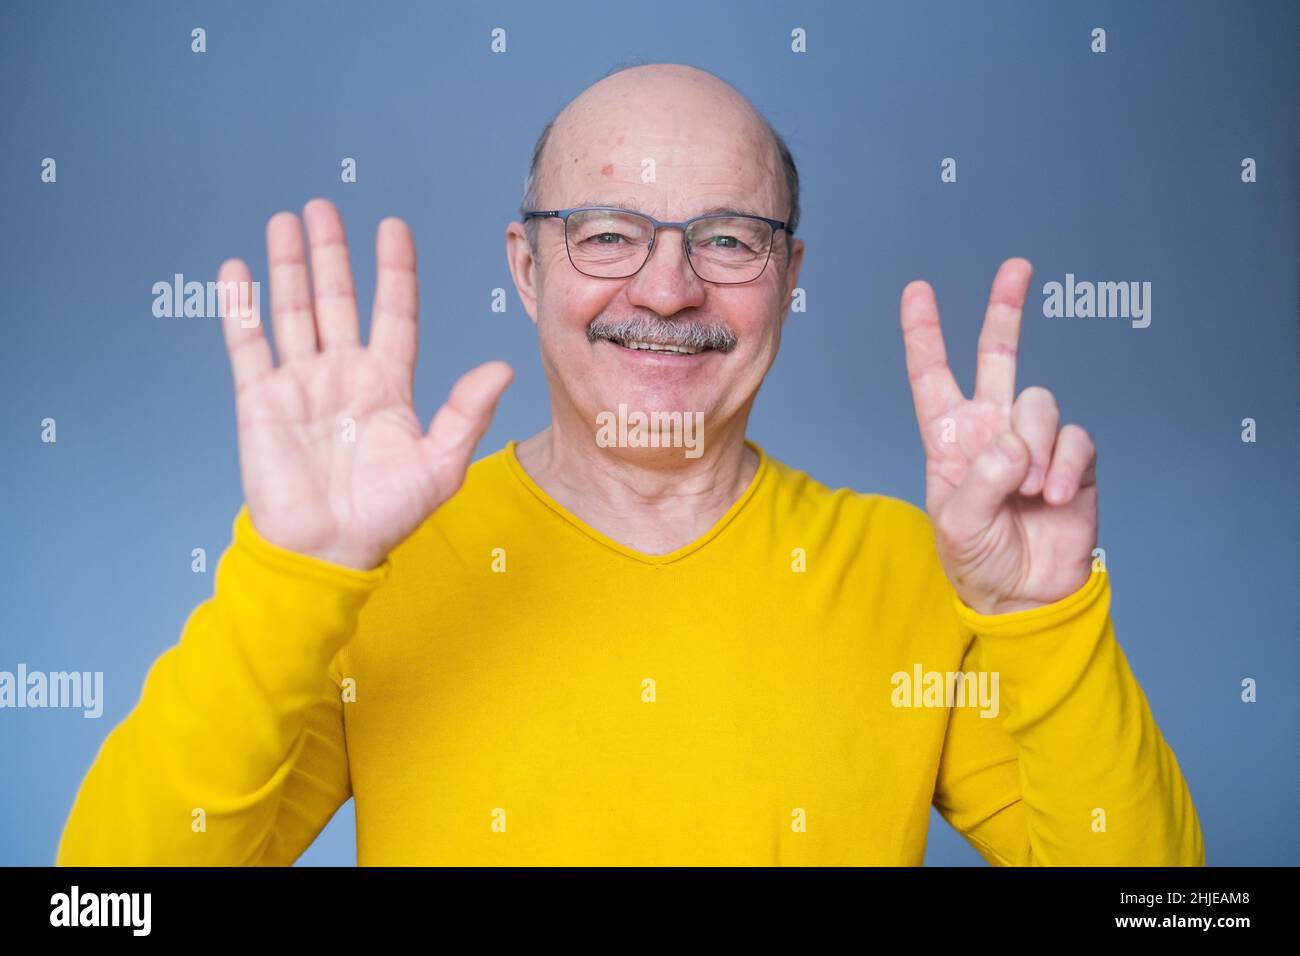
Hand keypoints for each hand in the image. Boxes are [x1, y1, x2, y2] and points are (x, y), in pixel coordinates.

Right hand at [217, 198, 512, 569]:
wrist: (328, 552)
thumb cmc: (387, 515)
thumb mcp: (440, 464)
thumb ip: (467, 413)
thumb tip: (503, 367)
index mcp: (388, 384)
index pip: (394, 313)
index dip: (394, 271)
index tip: (393, 227)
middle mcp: (344, 374)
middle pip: (338, 299)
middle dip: (332, 254)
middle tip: (324, 207)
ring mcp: (301, 384)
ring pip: (293, 310)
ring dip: (289, 266)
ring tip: (287, 220)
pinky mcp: (260, 401)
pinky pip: (248, 345)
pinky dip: (241, 308)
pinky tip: (237, 270)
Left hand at [899, 258, 1097, 614]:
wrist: (1025, 594)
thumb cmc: (978, 559)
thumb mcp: (958, 523)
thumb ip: (981, 480)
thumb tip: (1015, 443)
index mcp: (949, 438)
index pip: (932, 376)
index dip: (924, 334)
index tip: (917, 291)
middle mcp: (991, 429)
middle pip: (998, 356)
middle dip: (1006, 310)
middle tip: (1016, 267)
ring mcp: (1033, 441)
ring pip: (1040, 403)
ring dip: (1034, 446)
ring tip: (1030, 491)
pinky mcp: (1073, 459)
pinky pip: (1074, 439)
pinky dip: (1064, 466)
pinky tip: (1054, 496)